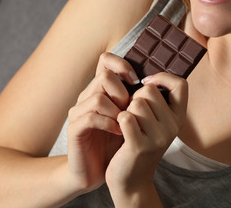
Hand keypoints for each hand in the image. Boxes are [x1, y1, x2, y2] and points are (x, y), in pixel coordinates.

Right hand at [66, 52, 138, 192]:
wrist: (95, 171)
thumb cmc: (115, 143)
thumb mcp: (130, 117)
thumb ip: (136, 99)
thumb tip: (156, 82)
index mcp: (100, 90)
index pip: (105, 60)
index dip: (122, 65)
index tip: (137, 81)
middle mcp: (87, 96)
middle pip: (104, 76)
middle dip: (123, 93)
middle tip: (130, 110)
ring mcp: (79, 112)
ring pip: (98, 97)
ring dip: (117, 110)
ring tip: (126, 124)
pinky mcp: (74, 130)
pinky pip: (91, 118)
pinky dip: (108, 124)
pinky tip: (119, 132)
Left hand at [105, 72, 188, 198]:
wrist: (130, 179)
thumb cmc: (138, 142)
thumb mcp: (154, 120)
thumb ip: (155, 99)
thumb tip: (145, 71)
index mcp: (179, 117)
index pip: (180, 84)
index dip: (162, 77)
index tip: (147, 83)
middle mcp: (173, 127)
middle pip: (149, 90)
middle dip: (135, 97)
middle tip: (132, 114)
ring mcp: (159, 137)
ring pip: (136, 102)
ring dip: (125, 109)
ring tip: (126, 124)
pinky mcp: (140, 146)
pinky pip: (126, 117)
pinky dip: (118, 119)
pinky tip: (119, 130)